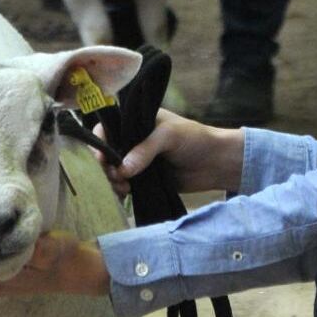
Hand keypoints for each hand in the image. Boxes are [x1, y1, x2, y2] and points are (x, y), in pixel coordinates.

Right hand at [98, 109, 244, 198]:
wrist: (216, 163)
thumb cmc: (195, 139)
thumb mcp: (170, 136)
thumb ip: (145, 150)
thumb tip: (121, 170)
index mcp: (136, 122)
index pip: (108, 129)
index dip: (100, 143)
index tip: (102, 160)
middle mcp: (132, 140)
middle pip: (106, 152)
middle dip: (105, 167)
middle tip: (116, 178)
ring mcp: (137, 160)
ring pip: (112, 171)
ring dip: (112, 180)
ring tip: (124, 188)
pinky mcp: (143, 179)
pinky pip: (123, 184)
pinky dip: (119, 189)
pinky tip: (124, 194)